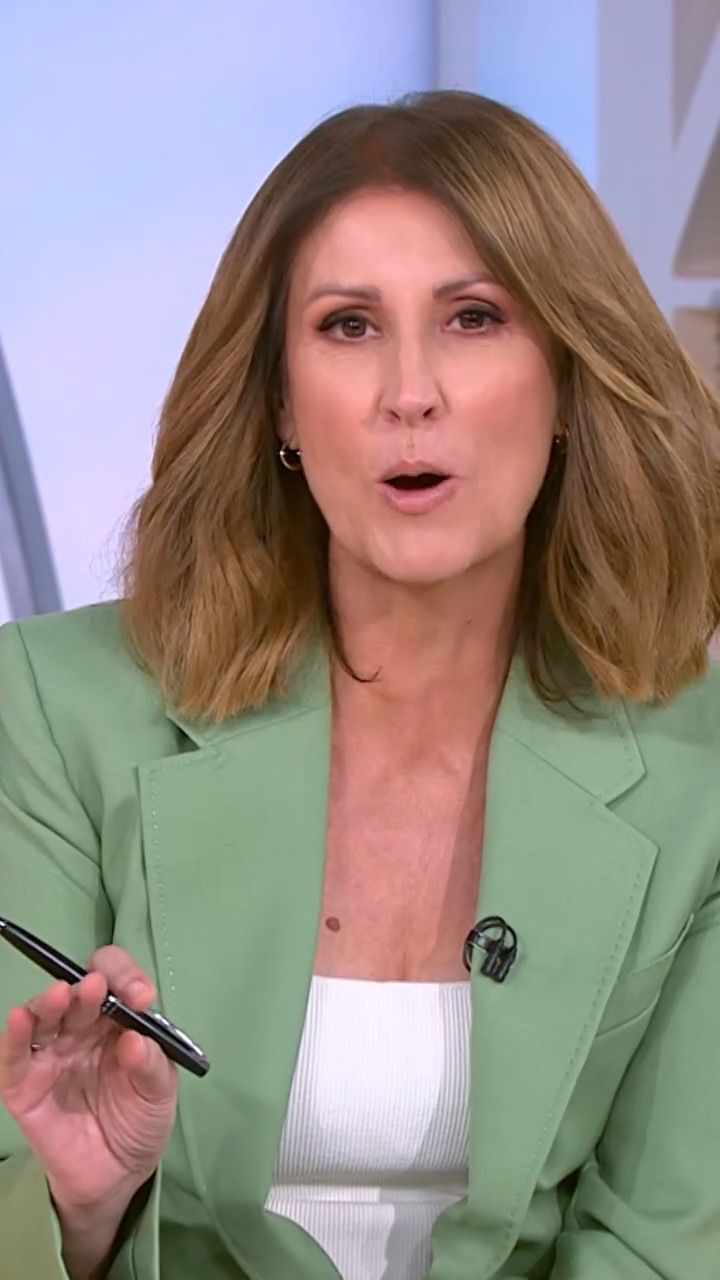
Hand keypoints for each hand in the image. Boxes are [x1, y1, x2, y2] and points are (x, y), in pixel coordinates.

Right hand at [0, 946, 177, 1215]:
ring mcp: (51, 1054)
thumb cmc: (139, 1121)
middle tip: (98, 989)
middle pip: (78, 993)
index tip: (141, 997)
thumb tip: (134, 1040)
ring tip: (62, 994)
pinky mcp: (24, 1085)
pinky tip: (20, 1018)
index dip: (126, 978)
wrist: (115, 1176)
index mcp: (117, 1020)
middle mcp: (82, 1029)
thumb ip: (151, 1065)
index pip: (116, 981)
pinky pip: (15, 1056)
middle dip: (89, 987)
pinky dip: (14, 1035)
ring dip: (51, 1001)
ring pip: (44, 1016)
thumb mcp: (159, 1093)